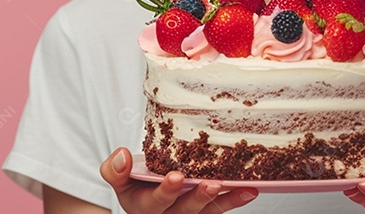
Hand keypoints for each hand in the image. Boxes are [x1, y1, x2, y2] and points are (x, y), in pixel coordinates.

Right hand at [99, 147, 258, 213]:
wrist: (144, 189)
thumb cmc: (133, 180)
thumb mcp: (118, 176)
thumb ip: (115, 169)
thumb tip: (123, 155)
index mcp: (143, 206)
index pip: (154, 203)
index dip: (165, 192)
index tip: (175, 176)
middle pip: (184, 211)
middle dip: (197, 198)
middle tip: (210, 184)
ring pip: (206, 211)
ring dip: (222, 200)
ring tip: (238, 186)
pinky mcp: (204, 211)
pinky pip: (221, 208)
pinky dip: (235, 198)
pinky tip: (250, 189)